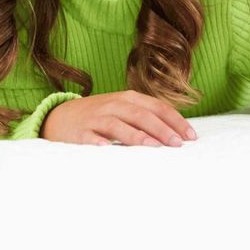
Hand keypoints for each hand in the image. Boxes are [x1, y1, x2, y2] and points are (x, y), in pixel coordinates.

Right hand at [40, 90, 197, 146]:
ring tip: (153, 147)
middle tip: (177, 144)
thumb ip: (145, 117)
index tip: (190, 136)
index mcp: (128, 98)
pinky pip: (91, 138)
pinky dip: (100, 143)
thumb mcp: (122, 110)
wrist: (59, 117)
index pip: (157, 107)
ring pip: (119, 125)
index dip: (175, 120)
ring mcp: (96, 118)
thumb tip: (174, 133)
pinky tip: (108, 150)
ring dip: (137, 136)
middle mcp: (114, 105)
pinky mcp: (80, 133)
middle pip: (142, 115)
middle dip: (162, 129)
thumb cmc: (99, 116)